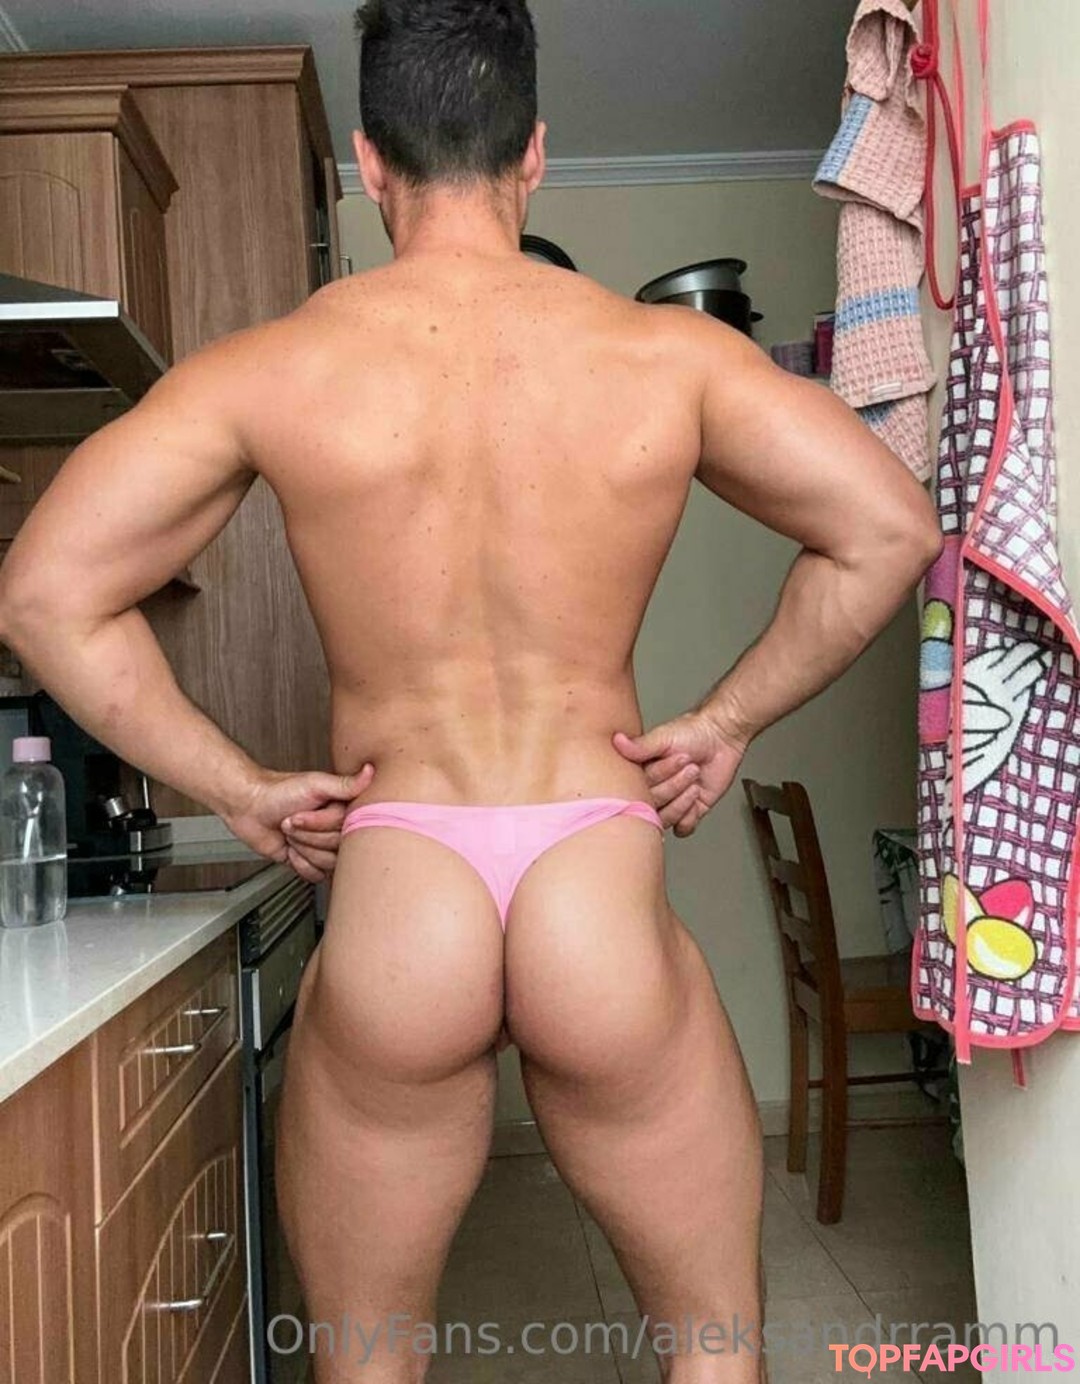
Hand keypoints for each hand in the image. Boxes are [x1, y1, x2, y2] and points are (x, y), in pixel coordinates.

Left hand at [224, 764, 374, 882]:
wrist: (249, 806)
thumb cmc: (278, 791)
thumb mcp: (316, 784)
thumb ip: (346, 784)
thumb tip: (371, 770)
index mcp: (342, 809)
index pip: (346, 830)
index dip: (320, 824)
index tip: (303, 812)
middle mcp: (336, 828)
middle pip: (336, 848)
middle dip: (308, 835)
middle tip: (292, 820)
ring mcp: (322, 846)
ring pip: (327, 863)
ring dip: (302, 848)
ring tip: (291, 832)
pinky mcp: (309, 861)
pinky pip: (316, 875)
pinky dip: (299, 864)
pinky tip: (291, 849)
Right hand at [613, 711, 747, 836]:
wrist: (722, 736)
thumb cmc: (692, 732)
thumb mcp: (662, 737)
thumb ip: (640, 747)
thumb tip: (616, 741)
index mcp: (641, 774)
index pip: (639, 789)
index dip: (659, 776)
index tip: (678, 757)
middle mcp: (653, 790)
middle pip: (653, 804)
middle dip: (674, 786)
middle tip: (691, 767)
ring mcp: (671, 802)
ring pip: (666, 818)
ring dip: (682, 802)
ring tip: (695, 782)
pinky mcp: (690, 811)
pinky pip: (683, 828)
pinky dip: (690, 818)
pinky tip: (697, 797)